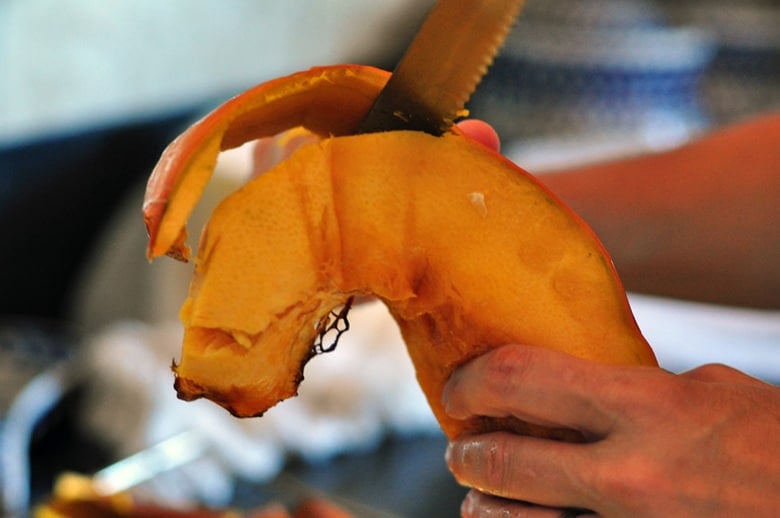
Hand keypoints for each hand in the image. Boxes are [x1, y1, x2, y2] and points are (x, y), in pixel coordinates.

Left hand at [442, 344, 779, 516]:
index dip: (473, 381)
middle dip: (466, 454)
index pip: (520, 379)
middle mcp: (629, 475)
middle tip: (462, 449)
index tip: (460, 388)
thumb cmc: (778, 448)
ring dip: (485, 508)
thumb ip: (641, 388)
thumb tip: (587, 383)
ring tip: (482, 497)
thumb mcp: (716, 395)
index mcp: (648, 407)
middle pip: (504, 463)